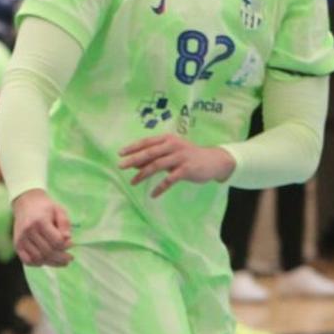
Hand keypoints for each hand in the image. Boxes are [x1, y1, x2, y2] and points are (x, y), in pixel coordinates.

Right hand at [12, 188, 72, 266]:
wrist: (25, 202)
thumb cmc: (45, 207)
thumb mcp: (59, 210)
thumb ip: (65, 224)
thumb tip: (68, 239)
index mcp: (40, 221)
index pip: (56, 241)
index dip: (66, 246)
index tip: (71, 244)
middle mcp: (29, 231)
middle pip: (48, 252)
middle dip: (61, 257)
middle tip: (69, 258)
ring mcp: (21, 239)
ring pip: (38, 258)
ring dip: (51, 262)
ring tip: (61, 261)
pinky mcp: (17, 245)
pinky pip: (27, 260)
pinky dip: (37, 263)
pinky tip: (46, 260)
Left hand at [118, 133, 234, 198]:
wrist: (213, 161)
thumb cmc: (188, 156)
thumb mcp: (170, 153)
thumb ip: (154, 157)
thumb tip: (134, 164)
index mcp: (168, 139)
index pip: (146, 142)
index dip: (133, 147)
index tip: (120, 153)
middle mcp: (173, 145)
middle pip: (149, 152)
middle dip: (133, 159)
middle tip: (121, 166)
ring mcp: (180, 157)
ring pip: (157, 165)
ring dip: (143, 175)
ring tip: (132, 183)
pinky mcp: (187, 169)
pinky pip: (170, 180)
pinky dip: (160, 188)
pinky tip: (153, 194)